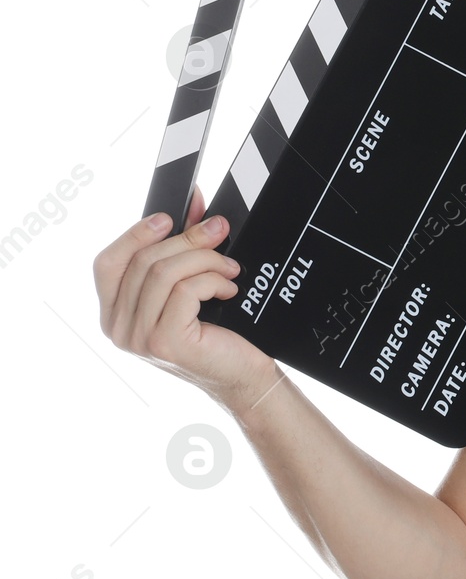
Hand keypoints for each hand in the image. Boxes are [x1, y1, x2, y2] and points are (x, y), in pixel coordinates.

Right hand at [93, 185, 277, 411]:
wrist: (244, 376)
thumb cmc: (218, 333)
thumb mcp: (192, 285)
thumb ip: (183, 248)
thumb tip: (195, 203)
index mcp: (114, 312)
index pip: (107, 262)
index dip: (135, 233)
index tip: (170, 215)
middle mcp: (117, 328)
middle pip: (143, 261)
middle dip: (187, 238)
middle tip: (220, 229)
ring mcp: (137, 339)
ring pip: (163, 273)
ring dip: (205, 260)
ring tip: (230, 268)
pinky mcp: (163, 343)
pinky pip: (184, 291)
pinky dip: (212, 281)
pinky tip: (228, 289)